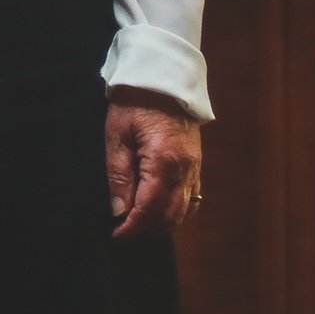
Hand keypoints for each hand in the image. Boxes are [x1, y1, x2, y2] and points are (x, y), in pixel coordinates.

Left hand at [106, 87, 202, 238]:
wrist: (162, 77)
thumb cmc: (134, 102)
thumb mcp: (117, 135)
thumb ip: (118, 175)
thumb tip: (119, 210)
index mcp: (163, 162)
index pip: (149, 209)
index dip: (132, 227)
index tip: (117, 235)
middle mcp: (185, 170)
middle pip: (169, 216)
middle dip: (146, 229)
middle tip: (124, 231)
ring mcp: (195, 168)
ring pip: (183, 211)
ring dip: (161, 223)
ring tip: (138, 223)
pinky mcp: (197, 164)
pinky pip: (192, 198)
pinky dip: (177, 211)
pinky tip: (160, 211)